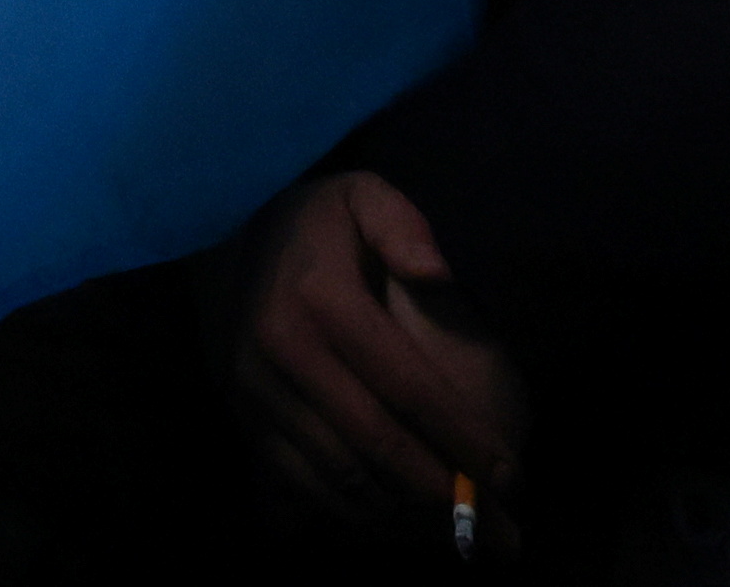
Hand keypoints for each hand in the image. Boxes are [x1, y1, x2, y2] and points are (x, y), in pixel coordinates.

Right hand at [224, 173, 525, 539]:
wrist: (220, 232)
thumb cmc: (315, 221)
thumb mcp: (364, 196)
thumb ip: (405, 228)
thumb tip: (439, 275)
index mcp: (321, 300)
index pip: (407, 386)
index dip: (461, 437)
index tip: (509, 476)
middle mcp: (282, 351)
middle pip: (375, 443)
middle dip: (441, 493)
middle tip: (495, 528)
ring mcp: (255, 391)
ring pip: (338, 475)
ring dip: (401, 514)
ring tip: (456, 533)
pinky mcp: (242, 417)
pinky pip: (300, 483)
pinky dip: (353, 513)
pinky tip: (397, 521)